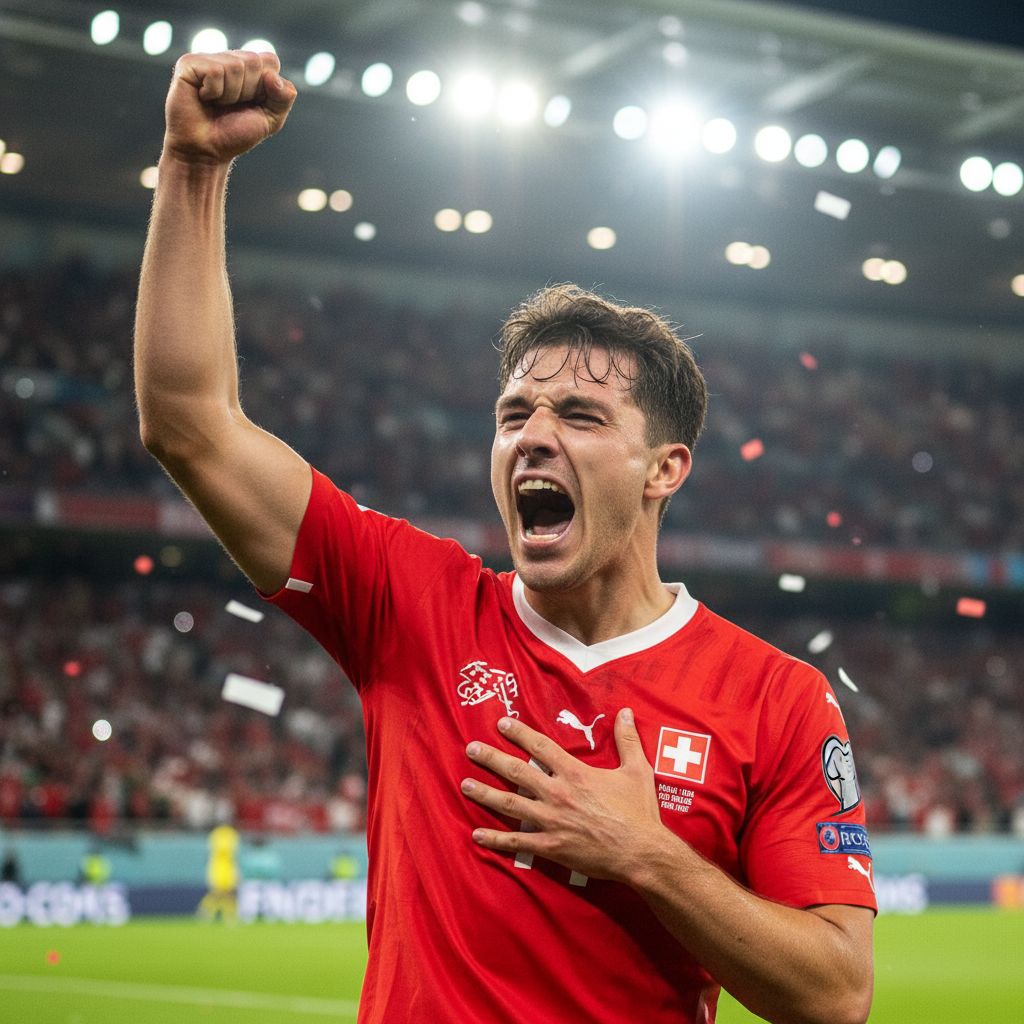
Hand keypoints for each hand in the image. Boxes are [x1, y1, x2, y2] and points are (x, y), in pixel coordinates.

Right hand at [163, 50, 296, 165]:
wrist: (206, 152)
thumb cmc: (234, 135)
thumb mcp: (270, 120)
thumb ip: (284, 99)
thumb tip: (273, 77)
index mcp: (248, 68)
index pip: (270, 60)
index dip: (266, 87)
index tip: (252, 104)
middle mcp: (228, 59)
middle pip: (254, 61)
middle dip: (249, 91)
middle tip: (231, 106)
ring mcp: (207, 59)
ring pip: (235, 66)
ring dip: (230, 95)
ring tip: (217, 104)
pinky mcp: (188, 64)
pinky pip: (215, 71)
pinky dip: (214, 92)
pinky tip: (204, 98)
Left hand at [461, 709, 665, 883]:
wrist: (642, 853)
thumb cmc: (639, 812)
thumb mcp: (637, 770)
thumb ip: (627, 740)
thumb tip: (626, 712)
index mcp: (575, 773)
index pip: (540, 747)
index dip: (519, 733)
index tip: (501, 724)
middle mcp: (558, 794)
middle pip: (517, 772)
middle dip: (491, 759)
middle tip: (471, 748)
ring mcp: (551, 821)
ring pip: (510, 804)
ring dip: (485, 794)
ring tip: (465, 785)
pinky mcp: (551, 847)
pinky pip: (518, 842)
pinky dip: (496, 839)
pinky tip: (477, 835)